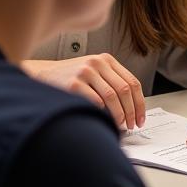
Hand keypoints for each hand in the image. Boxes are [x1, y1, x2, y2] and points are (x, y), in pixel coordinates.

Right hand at [22, 55, 145, 129]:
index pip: (132, 82)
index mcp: (107, 60)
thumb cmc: (72, 78)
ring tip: (120, 125)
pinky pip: (95, 102)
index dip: (140, 103)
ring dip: (119, 115)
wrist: (44, 76)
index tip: (141, 118)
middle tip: (132, 125)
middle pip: (124, 90)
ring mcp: (85, 72)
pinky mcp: (73, 83)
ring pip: (112, 97)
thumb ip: (112, 83)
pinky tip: (103, 120)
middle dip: (131, 112)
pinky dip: (102, 114)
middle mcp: (98, 63)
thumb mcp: (94, 73)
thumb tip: (133, 108)